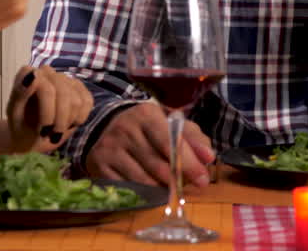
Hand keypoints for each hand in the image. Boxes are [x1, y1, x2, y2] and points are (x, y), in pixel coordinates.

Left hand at [6, 65, 93, 153]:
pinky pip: (87, 102)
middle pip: (64, 94)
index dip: (48, 113)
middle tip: (51, 136)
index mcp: (27, 73)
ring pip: (76, 100)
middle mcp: (46, 71)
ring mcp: (64, 78)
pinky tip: (67, 124)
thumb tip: (33, 74)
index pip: (46, 88)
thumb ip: (20, 93)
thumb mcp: (14, 115)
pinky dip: (79, 119)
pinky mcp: (78, 88)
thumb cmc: (19, 127)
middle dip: (59, 121)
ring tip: (55, 132)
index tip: (42, 131)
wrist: (29, 138)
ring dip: (67, 122)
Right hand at [85, 102, 214, 187]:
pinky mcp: (99, 165)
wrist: (106, 124)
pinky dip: (142, 193)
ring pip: (143, 180)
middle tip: (191, 187)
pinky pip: (127, 187)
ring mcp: (110, 148)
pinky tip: (150, 189)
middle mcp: (125, 129)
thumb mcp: (171, 123)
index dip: (188, 163)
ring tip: (170, 187)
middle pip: (157, 164)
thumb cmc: (147, 127)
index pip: (169, 141)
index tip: (203, 179)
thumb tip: (209, 157)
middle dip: (178, 180)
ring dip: (161, 188)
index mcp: (146, 114)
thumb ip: (193, 138)